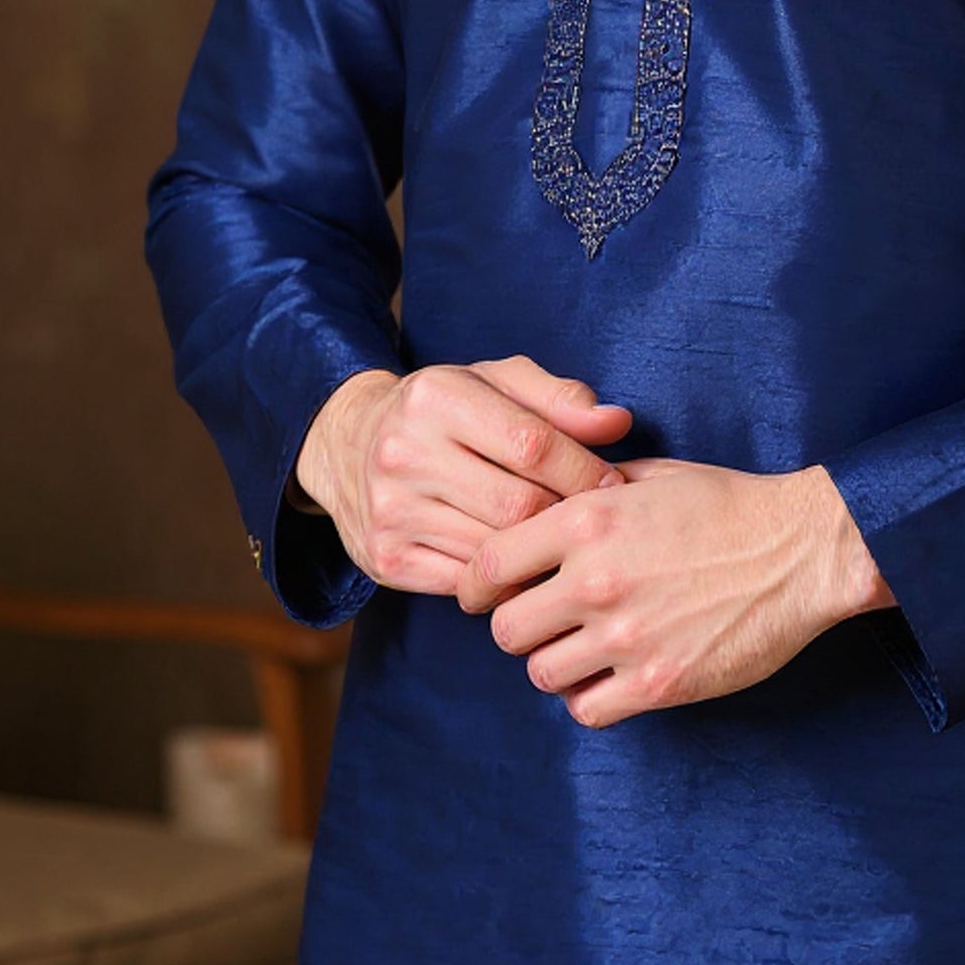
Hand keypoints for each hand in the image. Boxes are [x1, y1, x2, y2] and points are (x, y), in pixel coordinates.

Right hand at [290, 357, 632, 598]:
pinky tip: (520, 565)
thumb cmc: (444, 409)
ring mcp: (389, 511)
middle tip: (596, 522)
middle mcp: (404, 453)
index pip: (533, 444)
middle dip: (567, 516)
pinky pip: (464, 582)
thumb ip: (559, 400)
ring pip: (494, 550)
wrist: (347, 445)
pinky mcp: (383, 559)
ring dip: (539, 552)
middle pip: (517, 505)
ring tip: (564, 543)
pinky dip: (501, 580)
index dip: (585, 470)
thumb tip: (617, 423)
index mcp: (437, 397)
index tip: (614, 483)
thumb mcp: (496, 382)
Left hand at [456, 455, 894, 728]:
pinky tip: (614, 675)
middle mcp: (596, 579)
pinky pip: (586, 709)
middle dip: (518, 626)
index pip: (488, 563)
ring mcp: (626, 637)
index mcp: (587, 519)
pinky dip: (591, 697)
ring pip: (541, 674)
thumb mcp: (650, 476)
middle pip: (505, 629)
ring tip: (585, 647)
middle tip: (544, 621)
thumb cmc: (728, 505)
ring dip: (556, 664)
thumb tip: (539, 503)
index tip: (483, 594)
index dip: (476, 584)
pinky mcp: (657, 684)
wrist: (801, 550)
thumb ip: (587, 490)